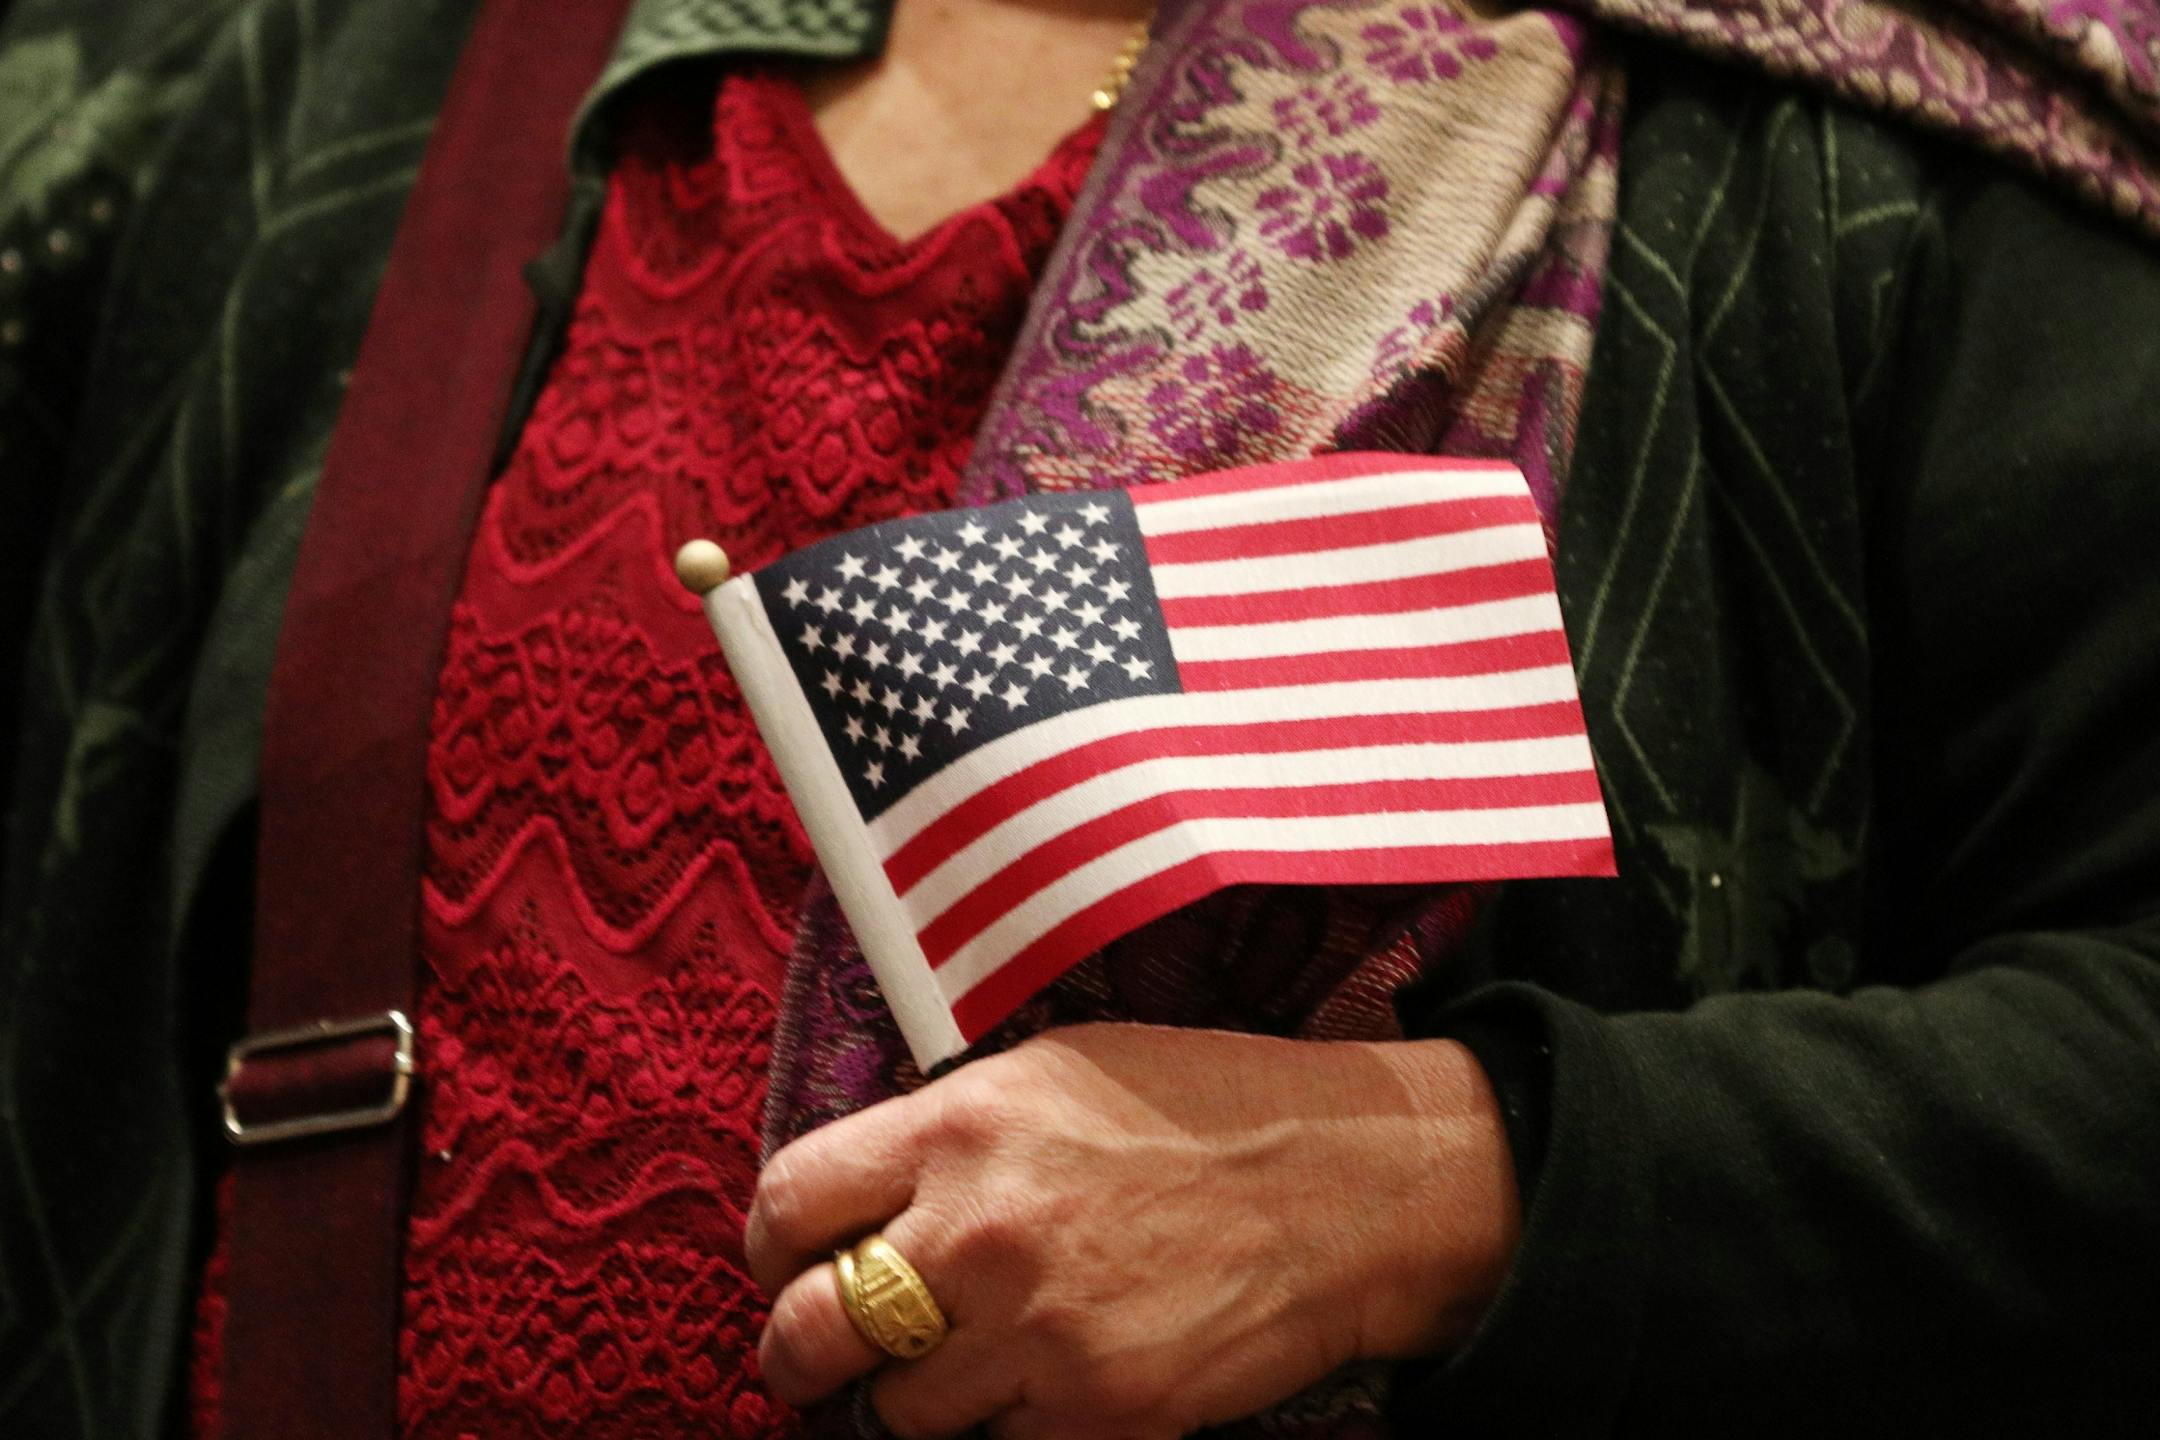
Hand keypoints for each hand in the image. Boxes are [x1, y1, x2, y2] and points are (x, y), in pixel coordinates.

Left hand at [744, 1022, 1518, 1439]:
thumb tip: (873, 1189)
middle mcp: (976, 1232)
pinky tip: (1039, 1385)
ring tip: (962, 1363)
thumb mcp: (1061, 1068)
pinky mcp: (1094, 1414)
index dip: (774, 1246)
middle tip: (824, 1352)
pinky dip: (1001, 1429)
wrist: (1350, 1188)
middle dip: (802, 1351)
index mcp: (959, 1125)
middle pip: (810, 1332)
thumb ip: (951, 1129)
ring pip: (896, 1413)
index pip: (790, 1202)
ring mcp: (1032, 1335)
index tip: (790, 1261)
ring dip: (913, 1397)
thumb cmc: (1211, 1108)